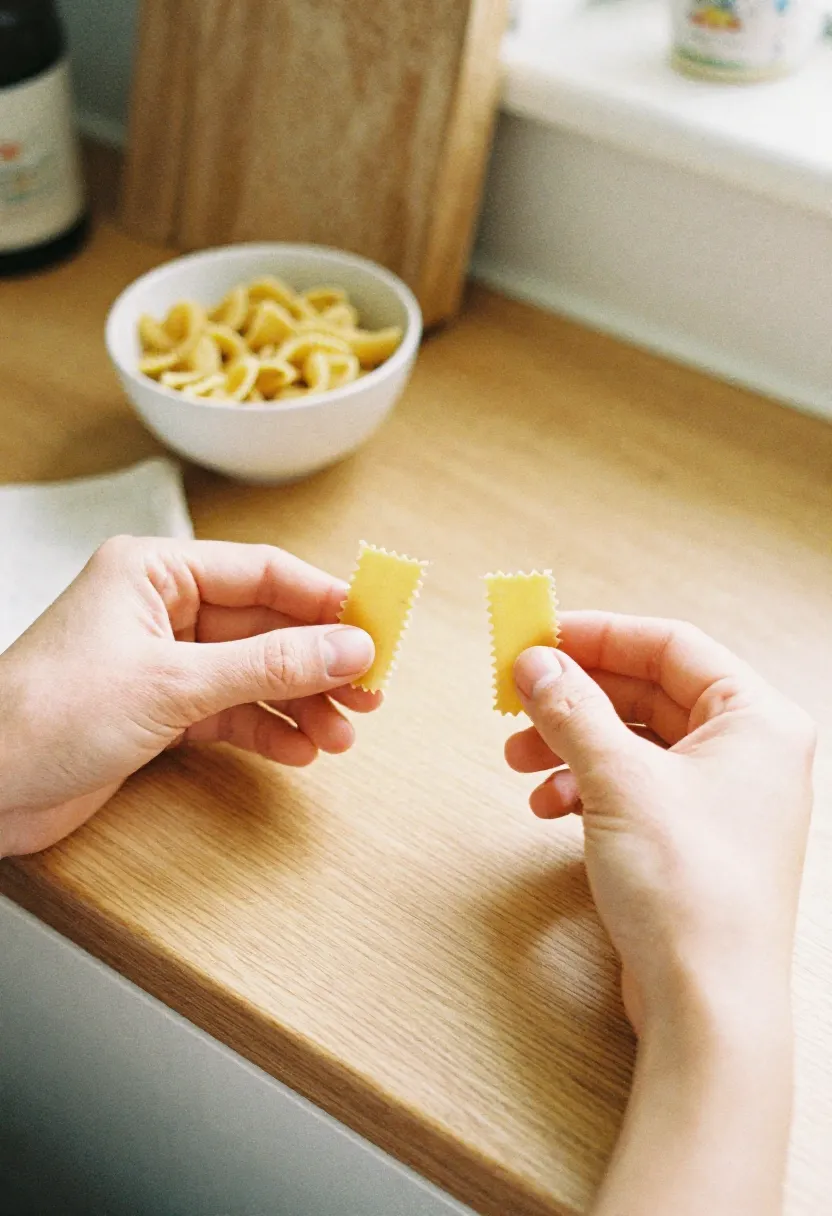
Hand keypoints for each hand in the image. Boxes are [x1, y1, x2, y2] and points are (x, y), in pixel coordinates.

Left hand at [0, 536, 376, 857]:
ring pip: (253, 674)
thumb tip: (351, 648)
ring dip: (300, 704)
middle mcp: (162, 610)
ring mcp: (161, 662)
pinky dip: (266, 731)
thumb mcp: (173, 684)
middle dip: (320, 663)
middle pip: (266, 626)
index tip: (379, 628)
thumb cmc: (49, 715)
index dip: (327, 601)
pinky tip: (300, 751)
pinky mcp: (157, 712)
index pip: (264, 573)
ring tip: (343, 736)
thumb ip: (268, 665)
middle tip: (372, 693)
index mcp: (156, 572)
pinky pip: (230, 713)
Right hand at [507, 614, 815, 1214]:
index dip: (600, 635)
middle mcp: (748, 753)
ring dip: (571, 744)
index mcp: (755, 719)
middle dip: (576, 698)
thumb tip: (535, 661)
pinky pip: (633, 788)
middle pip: (648, 693)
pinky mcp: (694, 840)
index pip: (671, 645)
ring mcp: (722, 799)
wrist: (708, 1005)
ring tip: (518, 760)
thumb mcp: (618, 780)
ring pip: (634, 743)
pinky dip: (586, 789)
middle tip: (516, 697)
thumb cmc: (691, 889)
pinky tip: (546, 807)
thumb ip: (573, 709)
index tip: (540, 637)